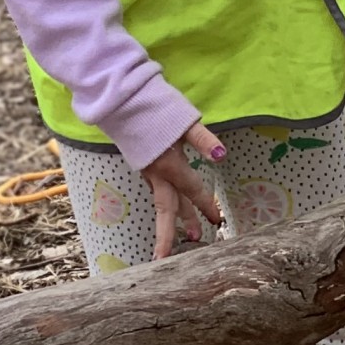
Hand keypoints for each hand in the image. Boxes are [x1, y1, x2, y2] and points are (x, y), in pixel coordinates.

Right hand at [141, 119, 225, 259]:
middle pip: (168, 207)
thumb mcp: (185, 121)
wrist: (123, 102)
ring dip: (174, 218)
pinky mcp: (142, 165)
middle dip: (179, 229)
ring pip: (162, 200)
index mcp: (169, 165)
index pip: (192, 189)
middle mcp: (156, 173)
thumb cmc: (157, 108)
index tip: (217, 220)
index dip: (206, 204)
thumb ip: (203, 140)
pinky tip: (170, 204)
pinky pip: (156, 190)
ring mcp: (147, 171)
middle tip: (194, 243)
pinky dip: (165, 202)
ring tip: (187, 234)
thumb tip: (221, 156)